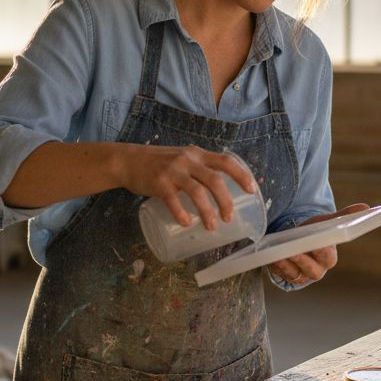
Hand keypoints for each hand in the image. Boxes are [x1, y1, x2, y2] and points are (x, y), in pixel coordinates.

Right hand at [119, 145, 255, 229]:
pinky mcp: (159, 183)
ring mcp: (173, 171)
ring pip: (197, 192)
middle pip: (215, 180)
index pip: (226, 161)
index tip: (252, 190)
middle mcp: (188, 160)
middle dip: (226, 201)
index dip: (242, 175)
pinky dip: (182, 213)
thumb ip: (200, 168)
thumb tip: (221, 190)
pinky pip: (173, 200)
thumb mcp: (183, 158)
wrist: (129, 160)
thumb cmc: (160, 163)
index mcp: (198, 154)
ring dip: (207, 211)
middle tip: (229, 218)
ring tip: (212, 227)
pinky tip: (187, 223)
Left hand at [266, 203, 368, 284]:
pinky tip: (271, 258)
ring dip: (287, 264)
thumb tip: (366, 207)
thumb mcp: (327, 222)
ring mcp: (302, 275)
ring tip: (278, 254)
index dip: (322, 251)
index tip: (317, 244)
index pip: (328, 257)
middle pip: (312, 270)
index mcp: (329, 258)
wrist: (297, 240)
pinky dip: (277, 267)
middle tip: (293, 251)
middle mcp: (317, 270)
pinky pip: (282, 275)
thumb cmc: (315, 231)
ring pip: (295, 274)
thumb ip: (345, 216)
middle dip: (302, 260)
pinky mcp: (288, 277)